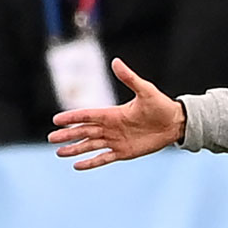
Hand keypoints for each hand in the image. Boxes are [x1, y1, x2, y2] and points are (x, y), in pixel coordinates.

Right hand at [48, 58, 185, 169]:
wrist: (176, 123)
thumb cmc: (161, 105)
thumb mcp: (145, 91)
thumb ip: (130, 78)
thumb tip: (116, 61)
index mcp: (112, 113)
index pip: (87, 116)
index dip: (72, 118)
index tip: (56, 120)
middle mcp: (111, 127)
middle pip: (84, 131)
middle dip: (67, 135)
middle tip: (51, 138)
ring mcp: (116, 140)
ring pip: (90, 146)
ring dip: (75, 149)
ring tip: (59, 153)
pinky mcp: (124, 152)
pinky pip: (104, 158)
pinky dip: (91, 162)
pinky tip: (78, 166)